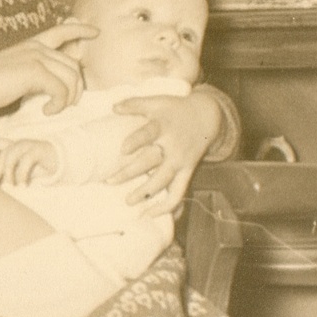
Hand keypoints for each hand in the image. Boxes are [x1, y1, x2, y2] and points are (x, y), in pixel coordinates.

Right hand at [0, 22, 97, 120]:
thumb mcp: (14, 71)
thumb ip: (33, 70)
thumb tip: (52, 79)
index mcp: (30, 44)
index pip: (61, 30)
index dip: (80, 29)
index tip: (95, 32)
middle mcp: (36, 47)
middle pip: (74, 65)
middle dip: (77, 86)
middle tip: (66, 103)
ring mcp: (35, 57)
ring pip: (71, 77)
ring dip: (68, 98)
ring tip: (54, 108)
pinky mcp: (34, 72)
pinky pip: (61, 89)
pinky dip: (59, 104)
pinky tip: (47, 110)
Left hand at [0, 139, 57, 185]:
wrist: (64, 161)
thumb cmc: (41, 167)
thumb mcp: (24, 170)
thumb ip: (12, 174)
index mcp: (16, 147)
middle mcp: (20, 144)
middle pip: (3, 154)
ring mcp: (29, 146)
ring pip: (11, 156)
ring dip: (8, 172)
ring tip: (10, 186)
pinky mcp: (38, 150)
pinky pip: (26, 161)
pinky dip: (22, 174)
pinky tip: (23, 185)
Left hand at [109, 88, 220, 212]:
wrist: (206, 117)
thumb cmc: (175, 109)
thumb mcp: (157, 101)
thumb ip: (135, 104)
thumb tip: (113, 107)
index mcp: (163, 127)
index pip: (149, 134)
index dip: (136, 141)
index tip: (122, 149)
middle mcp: (172, 146)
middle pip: (151, 162)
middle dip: (130, 173)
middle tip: (109, 181)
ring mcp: (180, 161)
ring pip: (163, 181)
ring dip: (145, 193)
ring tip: (128, 201)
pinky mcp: (187, 172)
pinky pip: (178, 193)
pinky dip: (167, 207)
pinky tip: (150, 214)